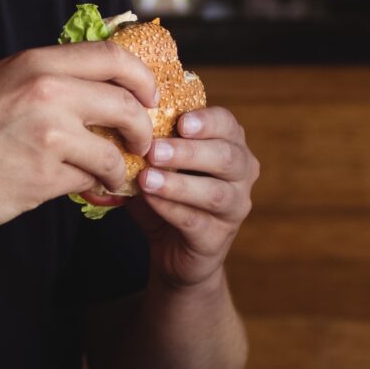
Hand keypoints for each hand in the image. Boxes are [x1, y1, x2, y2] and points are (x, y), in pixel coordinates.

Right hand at [0, 40, 161, 248]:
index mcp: (36, 63)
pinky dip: (90, 189)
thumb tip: (94, 86)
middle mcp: (47, 93)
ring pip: (111, 153)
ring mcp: (47, 136)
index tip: (147, 97)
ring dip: (117, 168)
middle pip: (126, 105)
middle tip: (140, 144)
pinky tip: (82, 191)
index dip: (141, 80)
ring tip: (109, 176)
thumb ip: (44, 79)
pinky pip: (86, 182)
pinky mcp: (43, 178)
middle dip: (142, 130)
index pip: (114, 58)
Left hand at [127, 105, 258, 288]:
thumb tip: (127, 123)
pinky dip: (170, 208)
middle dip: (189, 152)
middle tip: (154, 150)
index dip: (207, 121)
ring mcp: (234, 207)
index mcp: (231, 145)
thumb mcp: (160, 164)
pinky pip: (195, 221)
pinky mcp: (217, 237)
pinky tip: (149, 199)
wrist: (171, 247)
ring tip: (146, 178)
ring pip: (215, 192)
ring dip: (178, 184)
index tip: (181, 122)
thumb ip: (153, 144)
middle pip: (226, 157)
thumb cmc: (167, 193)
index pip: (228, 124)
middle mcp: (242, 174)